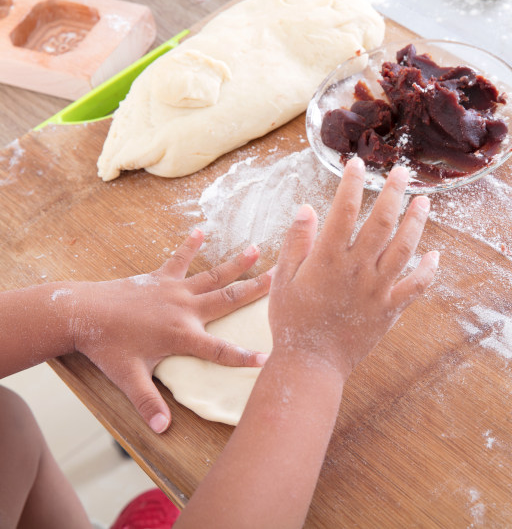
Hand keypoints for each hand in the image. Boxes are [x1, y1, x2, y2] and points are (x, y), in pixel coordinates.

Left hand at [70, 230, 270, 432]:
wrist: (82, 312)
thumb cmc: (107, 347)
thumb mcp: (128, 378)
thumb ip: (148, 402)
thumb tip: (162, 429)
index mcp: (182, 335)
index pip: (221, 350)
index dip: (245, 357)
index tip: (269, 358)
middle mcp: (184, 309)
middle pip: (228, 299)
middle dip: (256, 290)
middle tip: (280, 277)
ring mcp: (173, 290)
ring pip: (212, 276)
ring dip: (235, 263)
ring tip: (256, 249)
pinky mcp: (160, 277)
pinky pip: (179, 259)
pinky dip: (190, 245)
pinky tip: (201, 230)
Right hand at [267, 157, 438, 380]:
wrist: (311, 364)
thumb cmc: (292, 321)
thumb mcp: (284, 279)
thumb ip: (296, 242)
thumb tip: (307, 208)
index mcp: (328, 257)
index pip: (344, 209)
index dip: (352, 183)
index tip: (357, 164)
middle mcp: (357, 268)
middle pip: (382, 221)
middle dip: (394, 193)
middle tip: (404, 173)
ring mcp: (377, 289)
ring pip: (404, 248)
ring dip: (417, 222)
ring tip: (424, 202)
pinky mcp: (390, 309)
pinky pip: (416, 286)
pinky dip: (428, 271)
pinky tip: (435, 256)